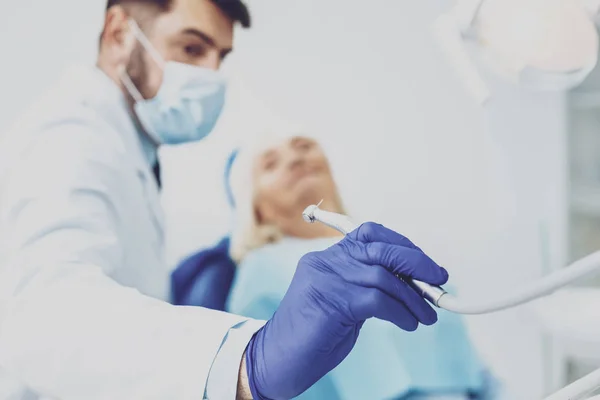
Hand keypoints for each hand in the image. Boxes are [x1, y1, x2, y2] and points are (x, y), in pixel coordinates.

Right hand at [244, 222, 448, 398]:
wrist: (278, 360)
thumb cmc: (314, 335)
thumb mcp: (344, 302)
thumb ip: (368, 286)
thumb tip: (413, 282)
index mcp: (327, 258)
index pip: (369, 234)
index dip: (401, 244)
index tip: (425, 264)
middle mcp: (325, 261)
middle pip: (378, 246)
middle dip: (416, 261)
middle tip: (439, 279)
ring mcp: (326, 279)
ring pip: (383, 276)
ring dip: (414, 297)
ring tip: (426, 315)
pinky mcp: (332, 301)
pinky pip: (379, 300)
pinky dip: (402, 312)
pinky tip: (409, 324)